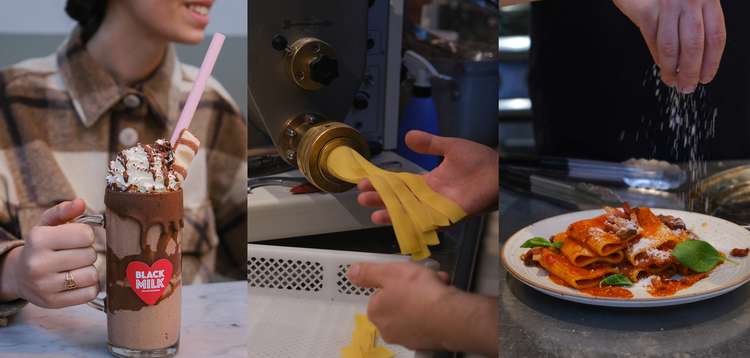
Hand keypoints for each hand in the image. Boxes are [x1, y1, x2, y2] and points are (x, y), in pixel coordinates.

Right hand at [0, 199, 97, 307]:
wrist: (19, 275)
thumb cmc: (40, 246)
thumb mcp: (47, 225)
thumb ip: (64, 211)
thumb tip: (80, 202)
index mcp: (38, 239)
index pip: (85, 234)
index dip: (86, 235)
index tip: (77, 238)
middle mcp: (38, 264)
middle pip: (90, 255)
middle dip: (87, 252)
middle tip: (75, 254)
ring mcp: (45, 286)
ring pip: (91, 275)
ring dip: (89, 270)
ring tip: (76, 267)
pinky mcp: (53, 303)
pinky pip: (90, 293)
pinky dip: (89, 286)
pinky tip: (77, 281)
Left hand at [347, 262, 497, 355]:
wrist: (450, 316)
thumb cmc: (417, 291)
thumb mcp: (390, 273)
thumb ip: (368, 273)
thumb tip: (350, 273)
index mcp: (376, 312)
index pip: (381, 293)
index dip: (396, 281)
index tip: (409, 275)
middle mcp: (387, 330)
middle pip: (399, 301)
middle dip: (414, 288)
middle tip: (427, 279)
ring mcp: (407, 338)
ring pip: (415, 310)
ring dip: (426, 296)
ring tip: (440, 286)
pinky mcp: (426, 342)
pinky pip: (428, 320)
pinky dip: (435, 309)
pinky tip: (444, 301)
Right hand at [358, 130, 498, 224]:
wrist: (500, 172)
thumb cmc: (480, 161)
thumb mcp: (450, 147)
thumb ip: (430, 144)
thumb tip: (408, 136)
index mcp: (429, 182)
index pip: (400, 185)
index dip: (383, 185)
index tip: (365, 182)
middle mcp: (431, 198)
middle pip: (400, 201)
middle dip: (381, 201)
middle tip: (362, 199)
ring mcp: (440, 208)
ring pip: (411, 214)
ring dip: (393, 215)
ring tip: (375, 216)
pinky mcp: (451, 216)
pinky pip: (431, 222)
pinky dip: (417, 224)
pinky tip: (402, 224)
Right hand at [613, 0, 725, 92]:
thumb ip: (697, 21)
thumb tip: (696, 57)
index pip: (715, 37)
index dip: (712, 61)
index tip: (706, 76)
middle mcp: (690, 1)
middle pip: (695, 45)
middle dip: (691, 71)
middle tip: (687, 86)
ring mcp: (668, 5)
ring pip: (672, 46)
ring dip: (672, 69)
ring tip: (672, 80)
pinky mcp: (647, 11)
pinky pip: (653, 40)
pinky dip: (657, 57)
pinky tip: (661, 66)